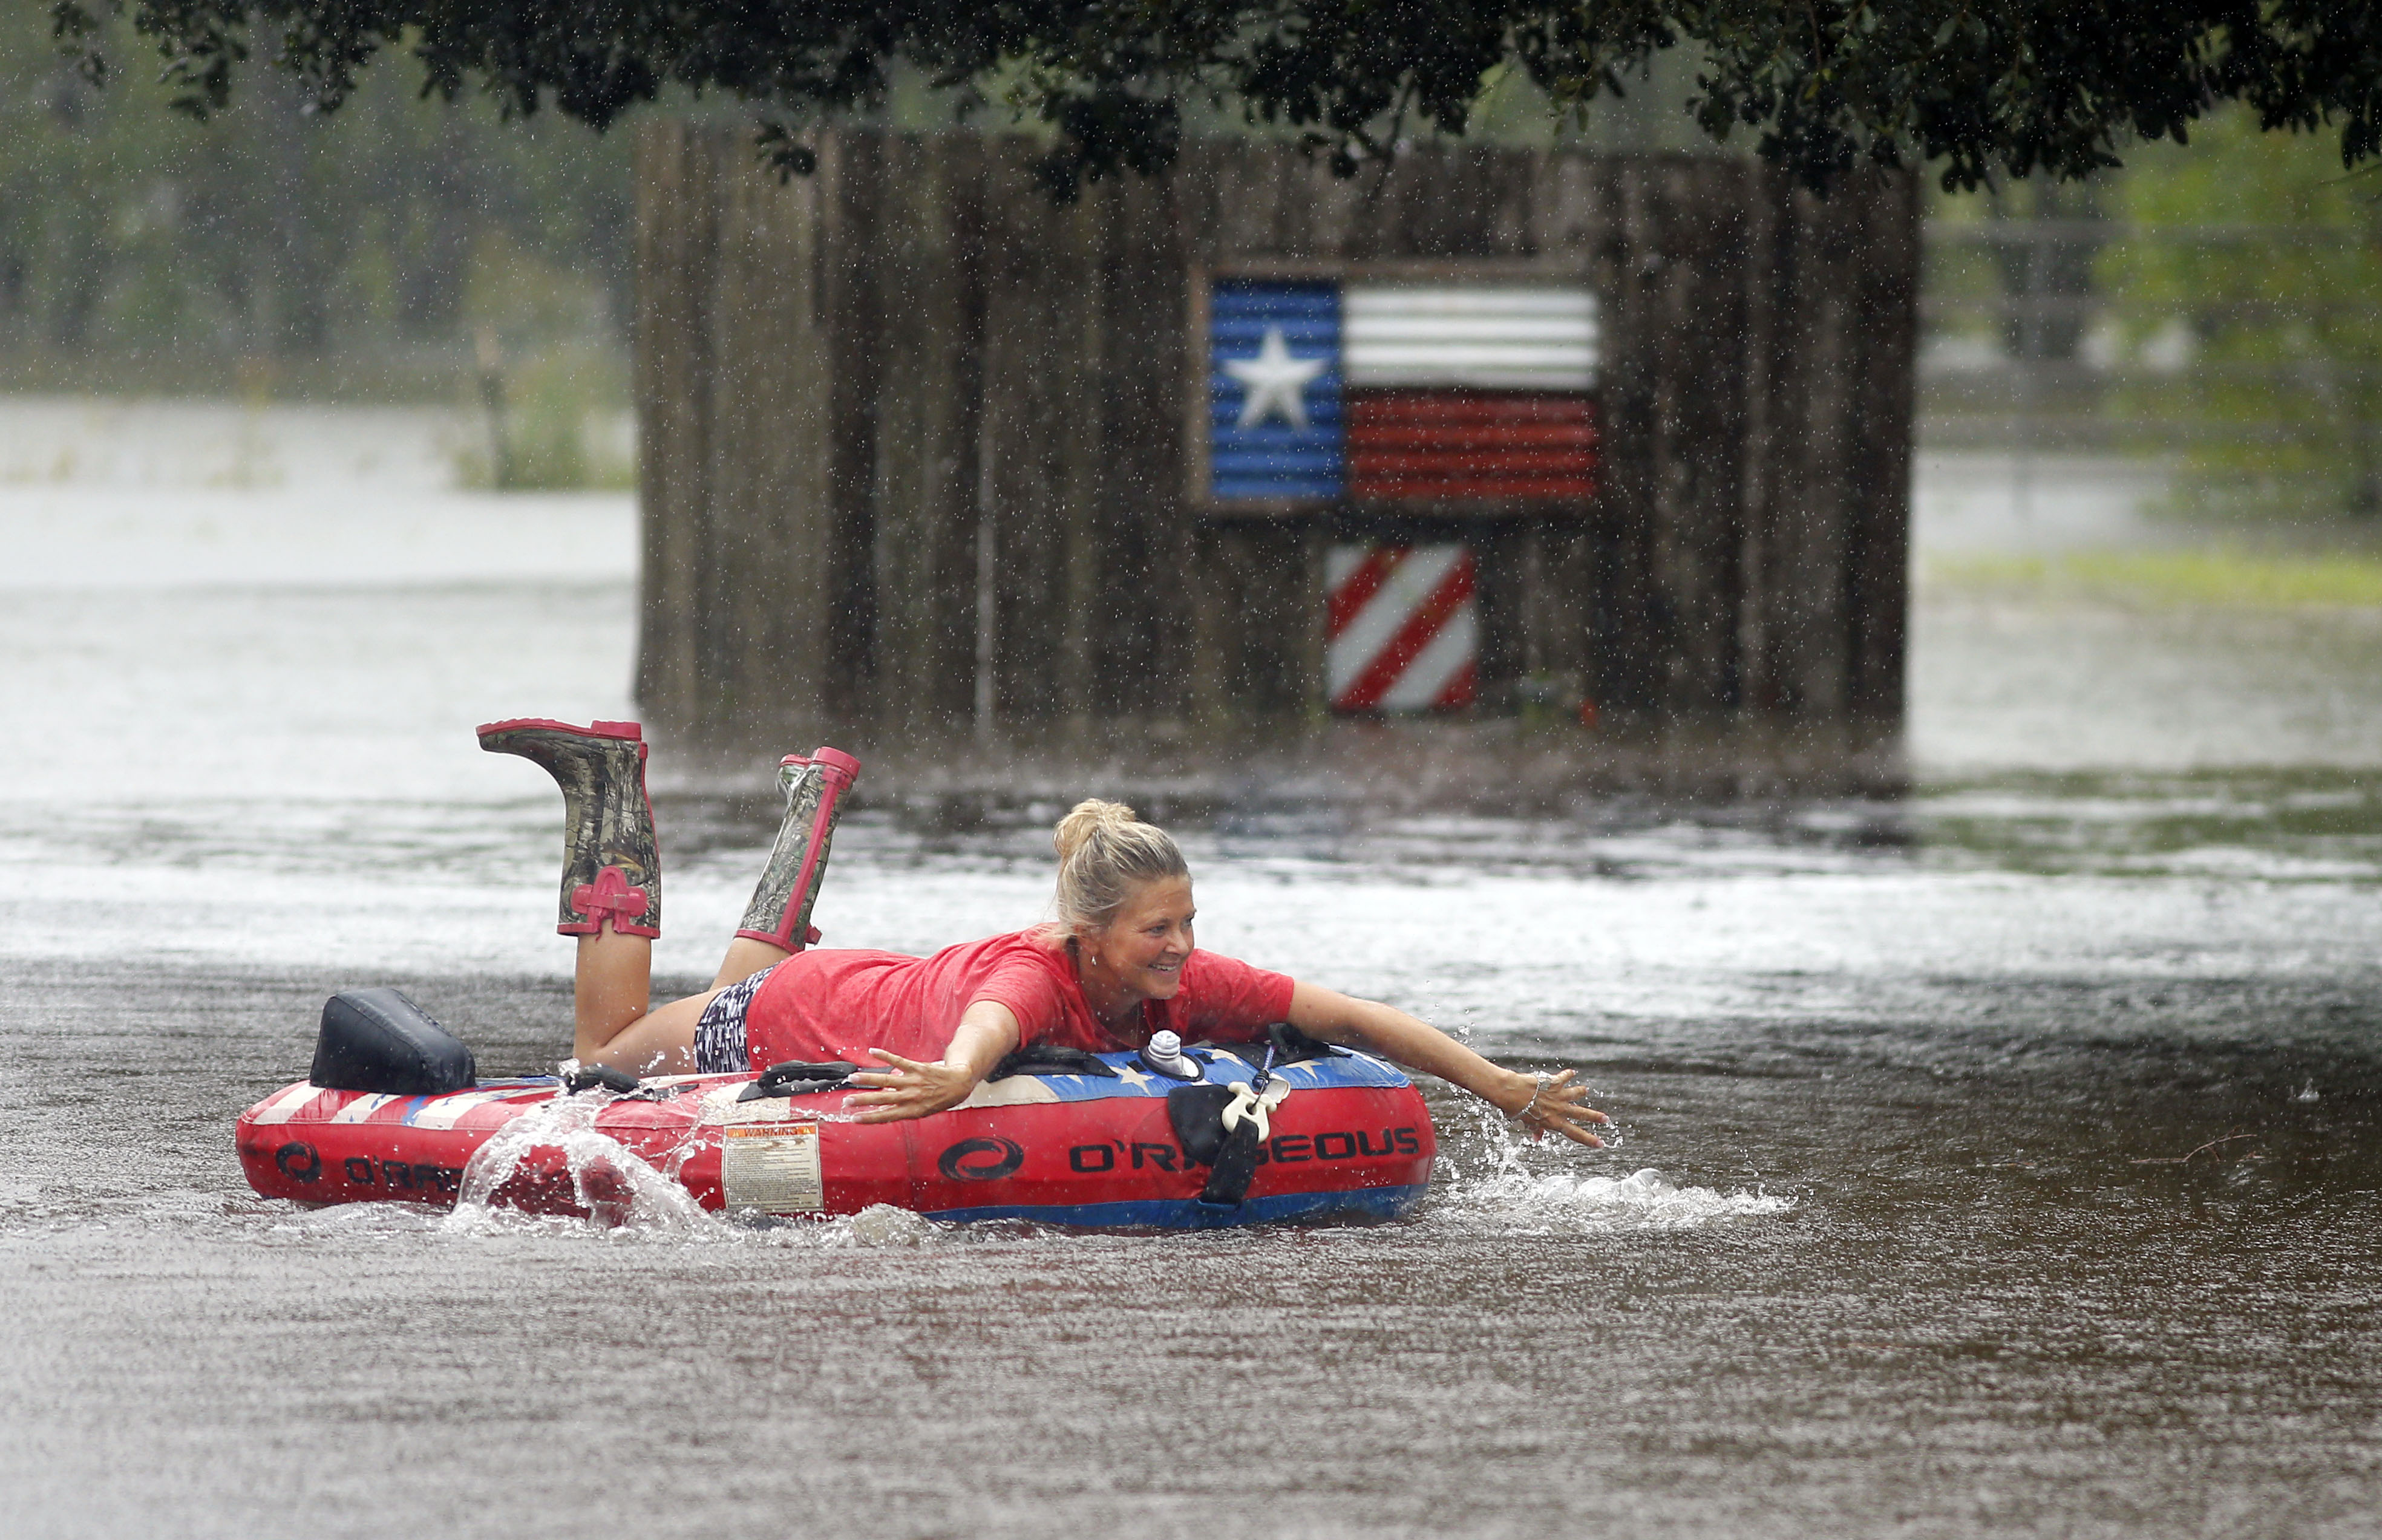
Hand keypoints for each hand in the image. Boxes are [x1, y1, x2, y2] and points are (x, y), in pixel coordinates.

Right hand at [841, 1050, 979, 1122]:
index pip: (885, 1116)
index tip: (853, 1118)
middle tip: (847, 1100)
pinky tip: (872, 1052)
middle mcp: (910, 1097)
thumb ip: (903, 1110)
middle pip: (882, 1099)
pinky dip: (884, 1056)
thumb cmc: (939, 1100)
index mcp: (911, 1111)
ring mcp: (913, 1081)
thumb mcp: (922, 1111)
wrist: (959, 1084)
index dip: (869, 1118)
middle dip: (863, 1100)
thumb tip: (881, 1109)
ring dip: (868, 1078)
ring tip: (853, 1077)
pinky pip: (898, 1061)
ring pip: (886, 1080)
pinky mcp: (916, 1067)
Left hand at [1498, 1068, 1608, 1147]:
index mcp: (1554, 1122)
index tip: (1601, 1144)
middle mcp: (1559, 1110)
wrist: (1510, 1092)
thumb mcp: (1526, 1124)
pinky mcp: (1554, 1082)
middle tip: (1606, 1119)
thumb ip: (1536, 1130)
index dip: (1589, 1140)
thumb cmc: (1515, 1110)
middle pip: (1582, 1114)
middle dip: (1595, 1117)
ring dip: (1581, 1092)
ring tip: (1585, 1090)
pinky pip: (1565, 1077)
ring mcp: (1558, 1095)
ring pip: (1576, 1094)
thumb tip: (1538, 1138)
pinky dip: (1568, 1075)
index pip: (1575, 1134)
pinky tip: (1572, 1073)